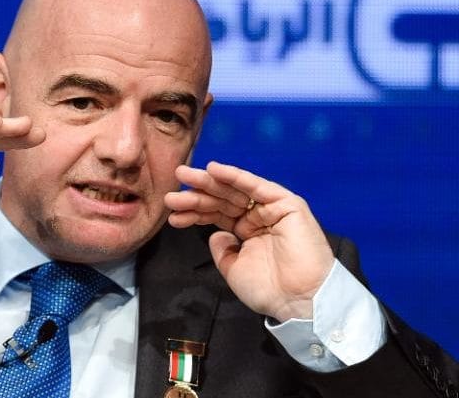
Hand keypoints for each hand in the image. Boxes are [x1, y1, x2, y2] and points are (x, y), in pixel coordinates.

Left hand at [164, 162, 333, 321]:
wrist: (299, 301)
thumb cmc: (270, 290)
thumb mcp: (234, 269)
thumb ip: (222, 250)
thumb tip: (214, 233)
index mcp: (247, 231)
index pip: (216, 215)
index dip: (194, 212)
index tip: (172, 211)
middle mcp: (258, 217)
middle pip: (222, 200)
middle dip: (196, 194)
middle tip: (172, 190)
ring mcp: (272, 208)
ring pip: (235, 191)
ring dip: (209, 182)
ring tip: (184, 176)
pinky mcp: (287, 204)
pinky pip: (257, 186)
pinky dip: (235, 176)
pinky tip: (213, 170)